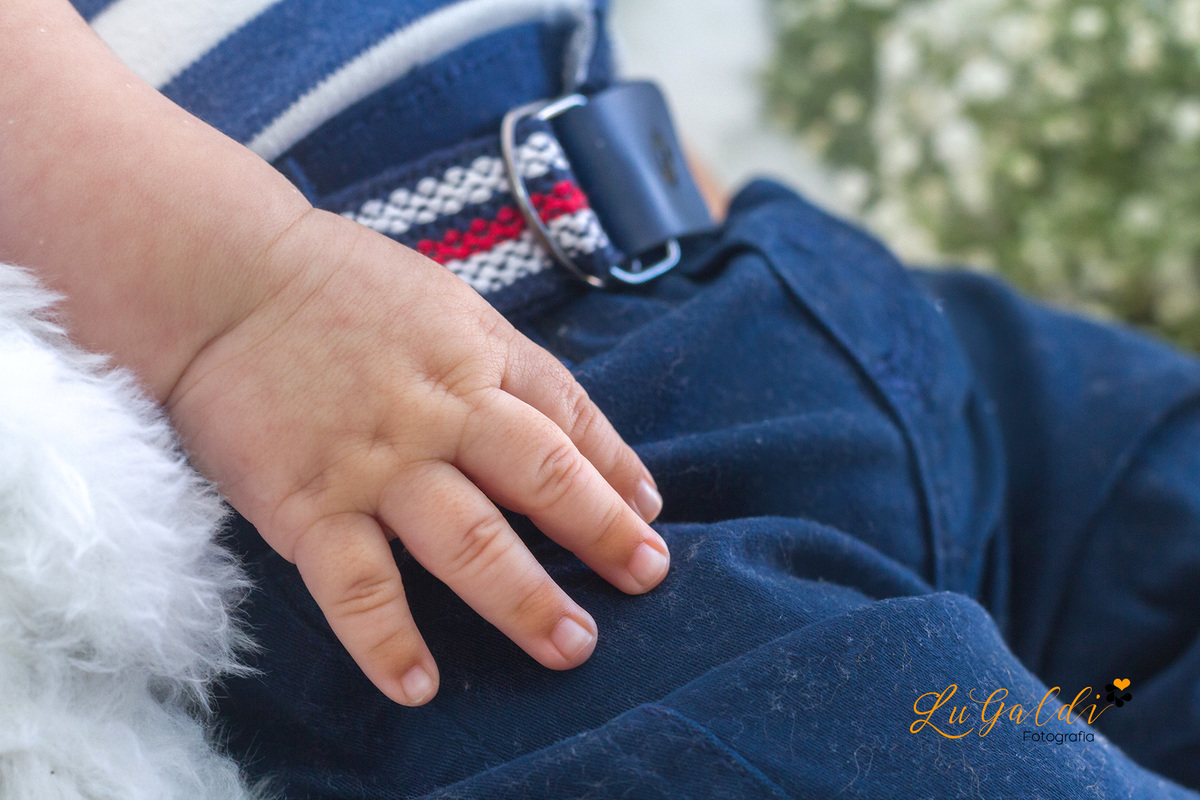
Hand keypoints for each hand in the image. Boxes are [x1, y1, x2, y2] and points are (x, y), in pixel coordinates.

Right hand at [166, 209, 668, 705]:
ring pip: (471, 539)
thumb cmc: (335, 284)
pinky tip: (418, 686)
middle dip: (603, 532)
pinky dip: (387, 640)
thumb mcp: (442, 302)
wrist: (218, 275)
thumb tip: (560, 425)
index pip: (569, 418)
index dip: (617, 469)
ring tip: (571, 645)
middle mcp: (441, 412)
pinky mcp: (307, 504)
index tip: (648, 513)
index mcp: (477, 355)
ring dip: (527, 599)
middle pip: (543, 477)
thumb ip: (499, 362)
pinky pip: (357, 585)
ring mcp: (377, 463)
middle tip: (646, 578)